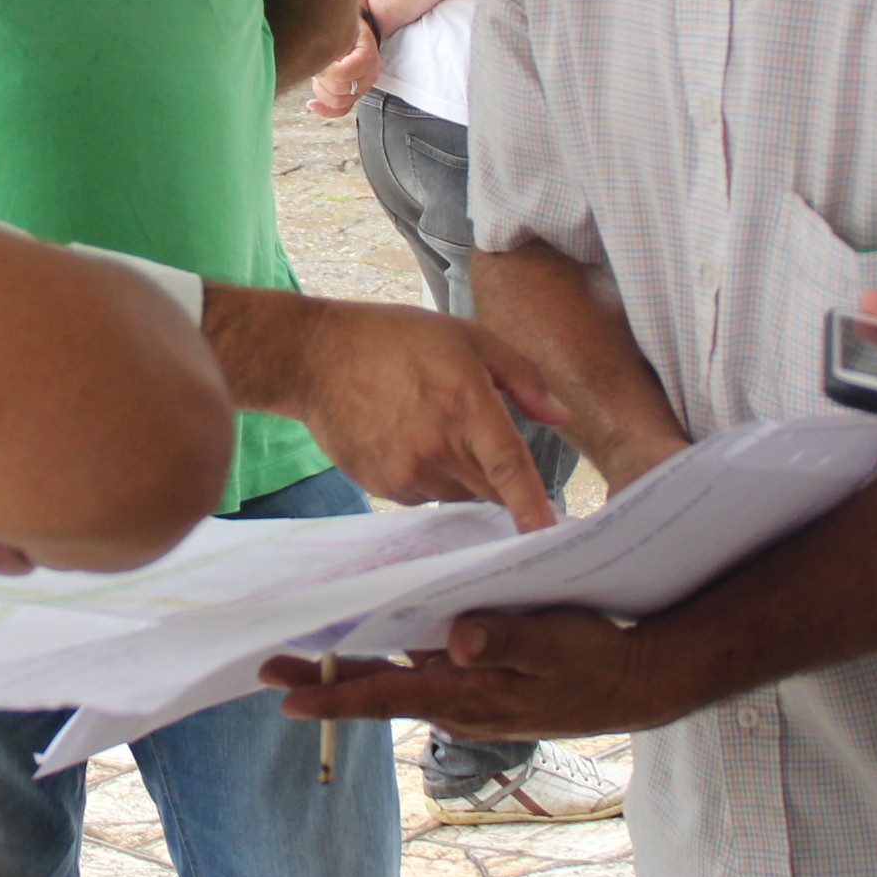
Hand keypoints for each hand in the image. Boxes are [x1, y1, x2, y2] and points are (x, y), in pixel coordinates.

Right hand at [238, 295, 568, 532]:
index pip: (509, 468)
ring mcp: (409, 472)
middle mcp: (438, 447)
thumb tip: (560, 416)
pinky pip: (428, 495)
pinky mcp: (385, 486)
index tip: (551, 538)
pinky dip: (433, 477)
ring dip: (466, 475)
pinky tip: (411, 440)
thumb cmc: (395, 340)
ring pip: (461, 493)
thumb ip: (522, 376)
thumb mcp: (467, 338)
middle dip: (504, 480)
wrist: (316, 358)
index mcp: (465, 405)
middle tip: (489, 447)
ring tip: (437, 429)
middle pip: (492, 489)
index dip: (532, 506)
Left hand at [261, 608, 650, 737]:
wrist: (635, 680)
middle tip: (269, 670)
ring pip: (399, 675)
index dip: (333, 699)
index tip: (285, 698)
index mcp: (465, 695)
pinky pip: (426, 666)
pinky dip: (396, 651)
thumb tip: (457, 639)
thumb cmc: (595, 660)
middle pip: (377, 690)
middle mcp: (456, 701)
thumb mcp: (555, 643)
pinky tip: (379, 626)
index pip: (385, 697)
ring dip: (356, 663)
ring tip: (308, 645)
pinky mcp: (481, 681)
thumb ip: (507, 641)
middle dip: (324, 681)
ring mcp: (468, 694)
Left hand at [306, 17, 378, 117]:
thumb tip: (318, 54)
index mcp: (367, 56)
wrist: (352, 27)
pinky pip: (341, 110)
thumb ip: (333, 38)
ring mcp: (362, 86)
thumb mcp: (341, 24)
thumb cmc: (343, 23)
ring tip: (317, 72)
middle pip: (341, 91)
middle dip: (323, 79)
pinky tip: (311, 104)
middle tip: (316, 63)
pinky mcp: (353, 94)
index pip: (343, 73)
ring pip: (339, 103)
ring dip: (322, 90)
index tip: (316, 58)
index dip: (325, 69)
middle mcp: (368, 74)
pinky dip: (325, 110)